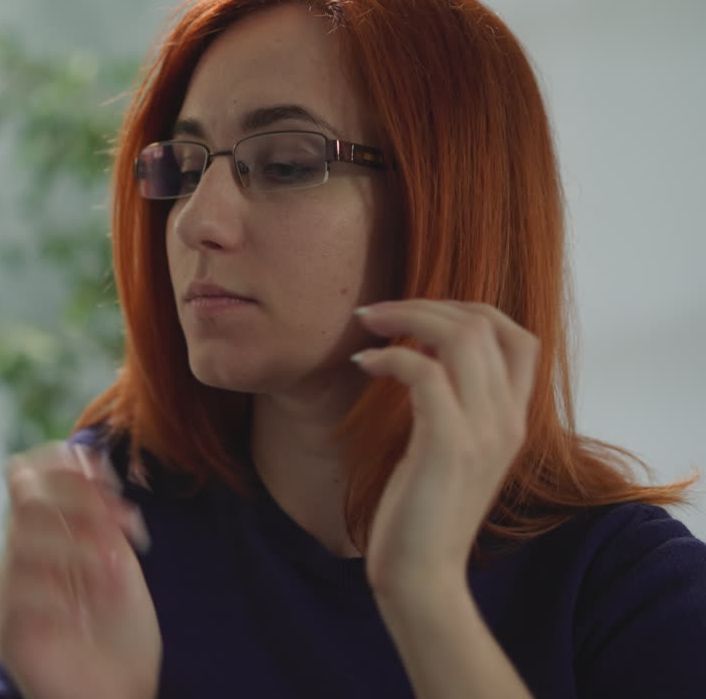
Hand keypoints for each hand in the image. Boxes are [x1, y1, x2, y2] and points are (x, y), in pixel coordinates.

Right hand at [0, 442, 159, 698]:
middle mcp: (22, 556)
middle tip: (123, 529)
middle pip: (27, 495)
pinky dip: (62, 592)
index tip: (108, 479)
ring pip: (25, 537)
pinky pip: (20, 590)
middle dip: (83, 503)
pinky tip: (86, 611)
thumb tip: (88, 459)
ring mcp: (11, 592)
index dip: (64, 464)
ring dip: (79, 545)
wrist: (120, 696)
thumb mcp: (121, 562)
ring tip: (114, 573)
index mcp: (47, 534)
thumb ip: (102, 515)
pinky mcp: (9, 629)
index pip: (29, 473)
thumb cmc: (122, 634)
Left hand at [352, 300, 538, 594]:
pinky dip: (389, 356)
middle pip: (485, 323)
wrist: (423, 575)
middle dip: (426, 304)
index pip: (518, 336)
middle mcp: (508, 419)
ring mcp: (482, 431)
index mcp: (513, 419)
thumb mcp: (448, 450)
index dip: (468, 310)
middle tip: (377, 312)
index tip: (418, 314)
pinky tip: (362, 365)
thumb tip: (419, 355)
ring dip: (406, 317)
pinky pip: (423, 372)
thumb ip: (450, 406)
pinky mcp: (447, 445)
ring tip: (367, 324)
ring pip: (460, 336)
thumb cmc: (422, 512)